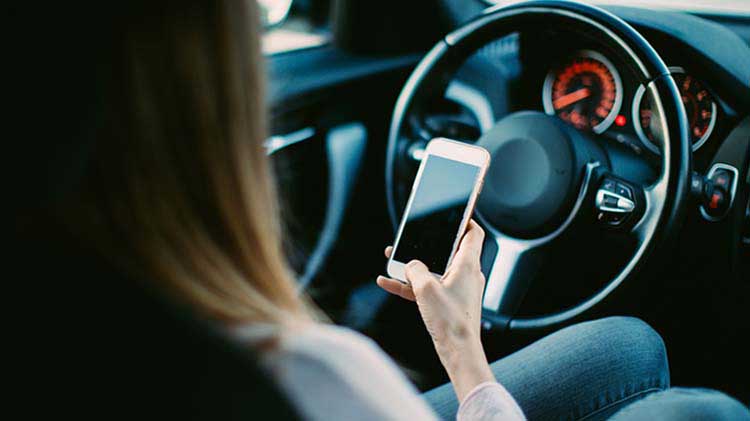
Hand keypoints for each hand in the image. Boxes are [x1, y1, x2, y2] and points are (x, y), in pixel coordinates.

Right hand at [377, 220, 494, 400]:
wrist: (458, 352)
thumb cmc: (451, 320)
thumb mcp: (426, 288)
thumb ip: (415, 270)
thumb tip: (410, 265)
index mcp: (468, 264)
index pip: (473, 233)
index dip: (464, 220)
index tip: (452, 213)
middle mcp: (466, 274)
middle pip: (448, 250)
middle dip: (427, 244)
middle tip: (411, 237)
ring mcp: (458, 289)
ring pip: (434, 269)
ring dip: (413, 265)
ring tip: (392, 259)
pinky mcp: (449, 303)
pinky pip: (427, 287)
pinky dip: (410, 284)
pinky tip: (387, 282)